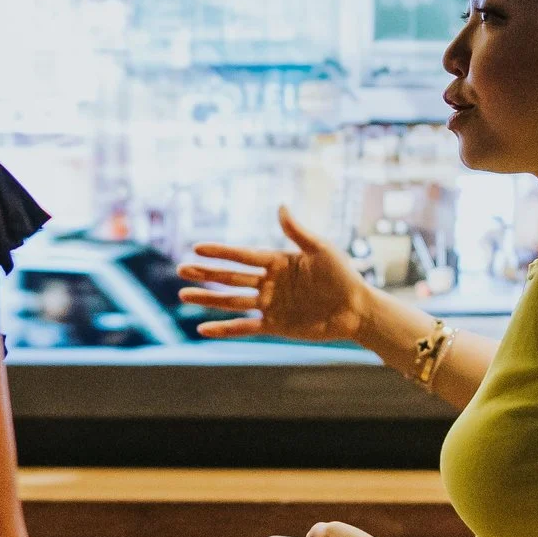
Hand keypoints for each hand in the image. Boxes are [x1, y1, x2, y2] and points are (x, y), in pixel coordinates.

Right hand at [178, 207, 370, 343]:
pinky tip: (203, 329)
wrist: (357, 309)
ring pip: (232, 301)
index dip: (220, 252)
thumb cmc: (342, 275)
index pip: (242, 256)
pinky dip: (224, 329)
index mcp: (278, 262)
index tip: (197, 248)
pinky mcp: (275, 325)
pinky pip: (245, 327)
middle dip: (206, 274)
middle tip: (181, 270)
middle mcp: (269, 283)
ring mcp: (270, 305)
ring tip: (183, 295)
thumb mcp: (321, 249)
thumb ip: (297, 232)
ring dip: (208, 299)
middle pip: (231, 278)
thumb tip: (280, 206)